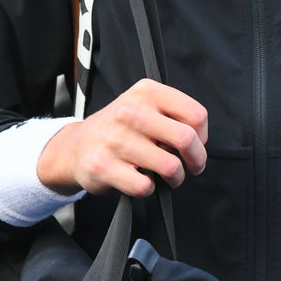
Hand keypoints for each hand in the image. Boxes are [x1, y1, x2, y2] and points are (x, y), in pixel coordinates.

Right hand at [36, 79, 207, 197]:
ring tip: (166, 176)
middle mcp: (130, 111)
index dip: (202, 135)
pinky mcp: (103, 166)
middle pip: (186, 139)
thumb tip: (199, 141)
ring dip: (175, 178)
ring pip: (170, 166)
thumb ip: (174, 115)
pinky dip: (149, 189)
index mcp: (146, 91)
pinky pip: (145, 186)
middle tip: (192, 166)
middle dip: (197, 159)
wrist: (77, 146)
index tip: (197, 144)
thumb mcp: (146, 106)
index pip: (196, 114)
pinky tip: (141, 179)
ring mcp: (115, 139)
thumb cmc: (121, 129)